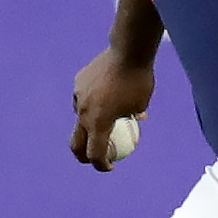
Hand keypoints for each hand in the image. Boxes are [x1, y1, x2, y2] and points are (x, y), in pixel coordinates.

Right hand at [70, 47, 155, 171]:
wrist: (127, 51)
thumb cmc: (139, 81)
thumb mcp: (141, 103)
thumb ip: (135, 114)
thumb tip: (138, 119)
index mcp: (98, 123)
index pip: (95, 154)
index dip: (102, 165)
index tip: (111, 166)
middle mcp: (83, 113)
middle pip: (76, 143)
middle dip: (83, 156)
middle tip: (95, 156)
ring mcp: (78, 97)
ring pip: (79, 117)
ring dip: (89, 125)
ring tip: (103, 120)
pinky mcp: (78, 82)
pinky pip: (82, 98)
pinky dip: (90, 103)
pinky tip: (102, 96)